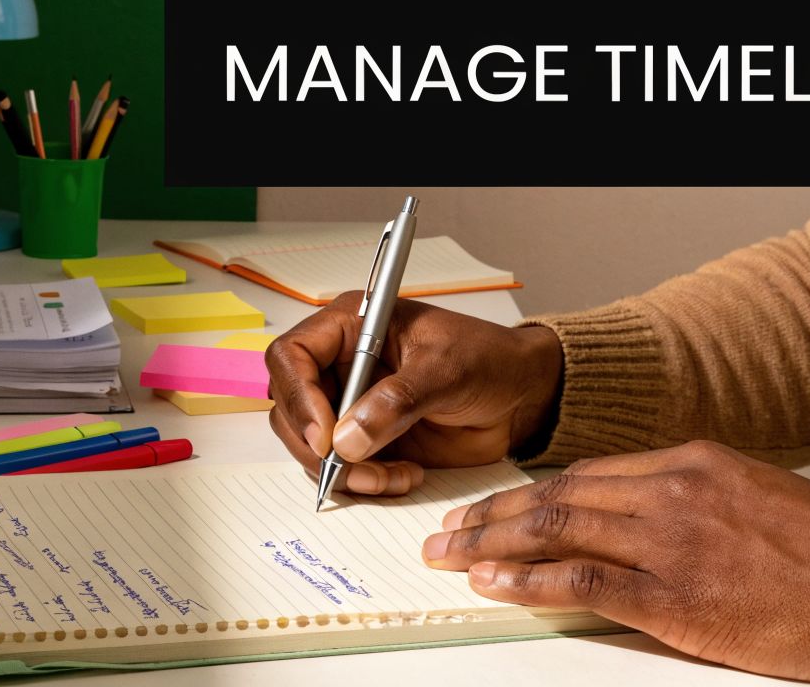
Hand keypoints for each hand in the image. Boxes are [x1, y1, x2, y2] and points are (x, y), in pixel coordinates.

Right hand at [265, 292, 562, 495]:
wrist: (519, 396)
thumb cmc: (488, 360)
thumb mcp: (447, 369)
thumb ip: (397, 399)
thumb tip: (347, 437)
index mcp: (352, 327)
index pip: (292, 356)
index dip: (298, 397)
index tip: (324, 436)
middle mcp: (341, 365)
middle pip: (290, 407)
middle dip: (316, 446)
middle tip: (351, 468)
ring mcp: (350, 404)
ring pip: (311, 445)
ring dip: (343, 471)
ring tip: (391, 476)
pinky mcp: (366, 439)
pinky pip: (342, 468)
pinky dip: (364, 481)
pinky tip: (403, 477)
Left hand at [422, 440, 809, 681]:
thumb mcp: (750, 493)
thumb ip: (687, 497)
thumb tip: (634, 512)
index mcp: (687, 462)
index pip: (584, 474)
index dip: (527, 493)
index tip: (494, 508)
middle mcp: (668, 490)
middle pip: (556, 496)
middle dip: (491, 515)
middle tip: (445, 530)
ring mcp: (668, 540)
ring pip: (557, 529)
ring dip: (492, 543)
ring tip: (448, 555)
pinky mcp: (675, 595)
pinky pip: (583, 581)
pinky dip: (529, 581)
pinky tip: (492, 583)